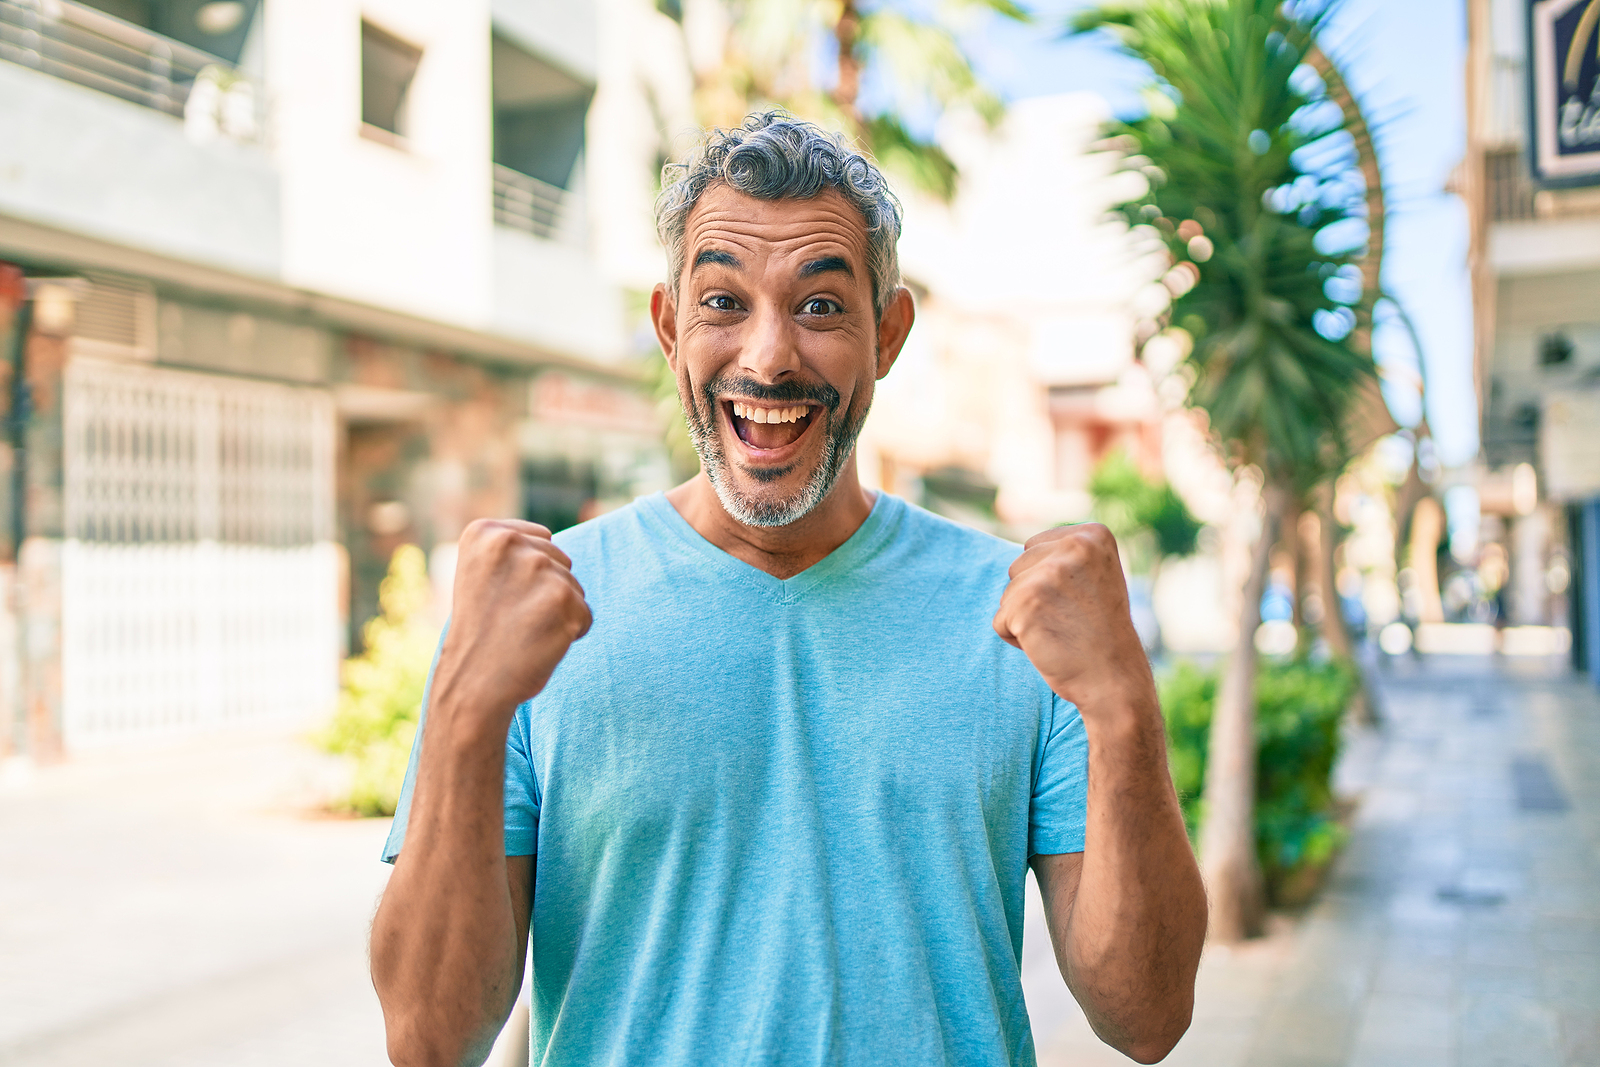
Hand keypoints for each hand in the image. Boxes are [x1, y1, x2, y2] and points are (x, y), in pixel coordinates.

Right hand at [433, 519, 591, 728]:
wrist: (472, 684)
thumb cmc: (480, 633)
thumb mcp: (481, 576)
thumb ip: (516, 552)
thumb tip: (557, 547)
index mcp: (484, 532)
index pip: (540, 539)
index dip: (526, 575)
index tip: (498, 597)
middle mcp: (510, 543)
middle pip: (560, 560)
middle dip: (545, 590)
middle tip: (511, 617)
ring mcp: (538, 569)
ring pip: (574, 587)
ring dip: (558, 612)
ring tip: (523, 631)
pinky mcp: (563, 599)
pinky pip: (586, 614)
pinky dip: (570, 633)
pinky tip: (539, 644)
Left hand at [993, 523, 1151, 722]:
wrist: (1114, 679)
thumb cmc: (1101, 633)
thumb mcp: (1094, 577)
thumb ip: (1064, 557)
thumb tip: (1024, 548)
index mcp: (1092, 535)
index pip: (1035, 546)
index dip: (1049, 581)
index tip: (1082, 601)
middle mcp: (1073, 547)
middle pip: (1018, 567)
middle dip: (1034, 597)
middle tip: (1071, 619)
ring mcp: (1048, 574)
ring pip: (1007, 594)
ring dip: (1025, 618)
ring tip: (1062, 631)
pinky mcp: (1025, 604)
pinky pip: (1000, 621)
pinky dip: (1016, 639)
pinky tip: (1049, 645)